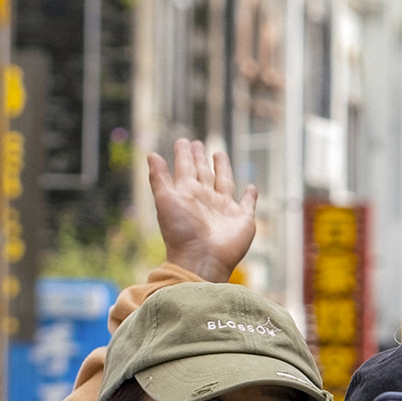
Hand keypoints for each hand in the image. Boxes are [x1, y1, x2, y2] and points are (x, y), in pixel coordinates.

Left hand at [145, 136, 257, 281]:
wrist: (201, 259)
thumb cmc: (181, 231)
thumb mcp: (165, 200)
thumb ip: (159, 178)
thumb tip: (151, 154)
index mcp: (188, 193)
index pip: (185, 167)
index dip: (184, 154)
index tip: (183, 141)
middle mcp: (205, 198)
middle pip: (203, 172)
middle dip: (200, 158)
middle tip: (197, 143)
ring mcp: (224, 209)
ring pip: (224, 182)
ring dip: (222, 169)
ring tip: (219, 154)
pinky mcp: (242, 219)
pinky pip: (247, 204)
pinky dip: (250, 196)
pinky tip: (251, 188)